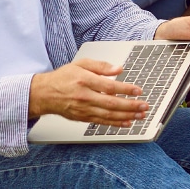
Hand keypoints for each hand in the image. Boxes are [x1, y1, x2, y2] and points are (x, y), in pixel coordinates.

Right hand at [29, 59, 147, 126]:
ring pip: (108, 115)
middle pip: (111, 103)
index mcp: (84, 80)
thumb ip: (100, 66)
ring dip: (127, 116)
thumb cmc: (63, 78)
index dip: (126, 89)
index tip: (138, 90)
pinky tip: (127, 123)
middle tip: (144, 106)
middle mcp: (85, 96)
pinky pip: (102, 122)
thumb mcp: (80, 64)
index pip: (109, 86)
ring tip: (140, 115)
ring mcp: (83, 109)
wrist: (45, 94)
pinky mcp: (83, 118)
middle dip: (130, 105)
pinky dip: (116, 123)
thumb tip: (119, 69)